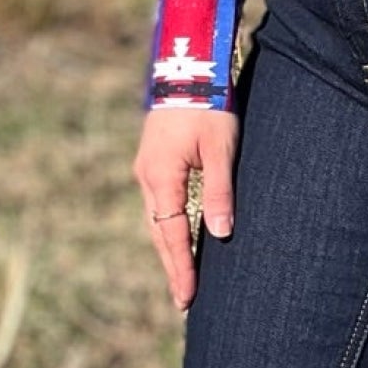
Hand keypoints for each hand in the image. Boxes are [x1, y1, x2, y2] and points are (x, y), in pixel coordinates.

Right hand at [133, 103, 239, 311]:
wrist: (187, 66)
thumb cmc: (209, 105)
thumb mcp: (221, 148)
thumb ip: (219, 192)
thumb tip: (219, 234)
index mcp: (162, 177)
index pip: (172, 235)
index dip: (181, 268)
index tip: (187, 299)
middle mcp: (147, 177)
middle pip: (159, 233)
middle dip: (172, 266)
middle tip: (183, 301)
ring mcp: (146, 168)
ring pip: (156, 219)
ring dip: (168, 249)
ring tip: (182, 277)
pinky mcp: (152, 159)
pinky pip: (158, 203)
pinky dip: (167, 226)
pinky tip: (178, 237)